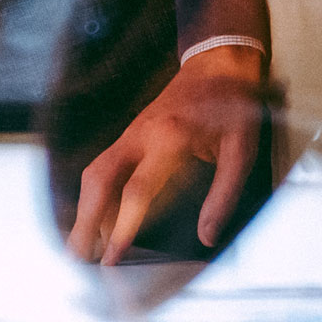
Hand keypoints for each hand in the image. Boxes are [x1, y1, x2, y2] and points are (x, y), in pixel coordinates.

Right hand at [68, 46, 265, 263]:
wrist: (218, 64)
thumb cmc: (233, 106)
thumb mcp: (242, 150)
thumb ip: (224, 195)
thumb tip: (208, 235)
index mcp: (170, 138)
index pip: (137, 189)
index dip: (123, 225)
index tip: (113, 255)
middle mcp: (141, 135)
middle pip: (99, 179)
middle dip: (85, 220)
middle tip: (79, 257)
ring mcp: (130, 134)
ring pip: (94, 172)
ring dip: (84, 209)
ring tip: (84, 246)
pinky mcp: (129, 136)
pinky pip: (103, 167)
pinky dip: (95, 195)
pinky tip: (100, 220)